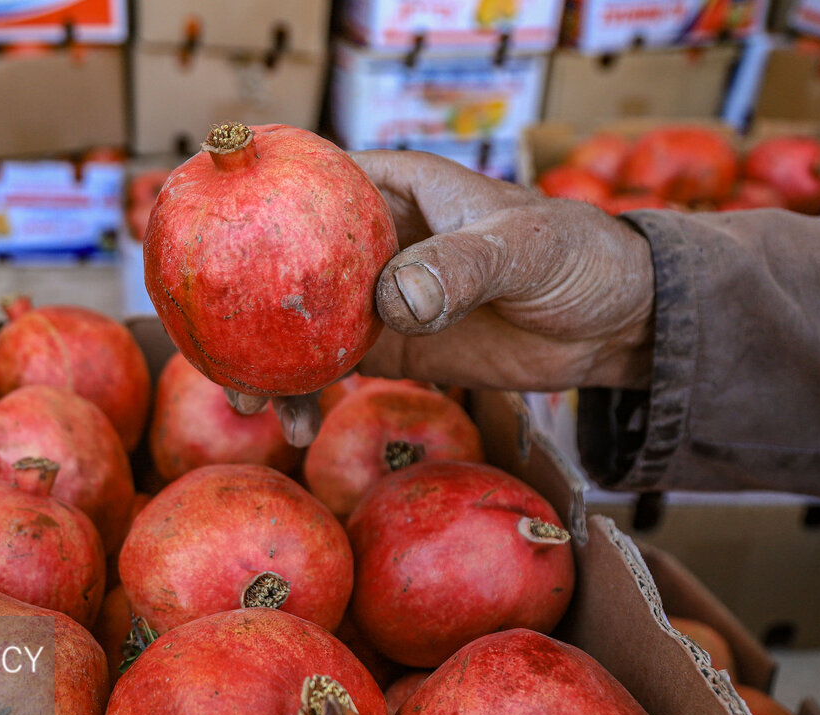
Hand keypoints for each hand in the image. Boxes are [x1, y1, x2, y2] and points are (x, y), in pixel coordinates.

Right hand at [231, 150, 657, 446]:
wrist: (615, 323)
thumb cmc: (578, 257)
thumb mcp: (524, 249)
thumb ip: (461, 267)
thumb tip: (391, 301)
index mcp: (394, 188)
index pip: (308, 183)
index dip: (253, 205)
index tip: (204, 242)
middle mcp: (372, 239)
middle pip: (287, 265)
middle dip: (247, 307)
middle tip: (221, 353)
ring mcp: (377, 295)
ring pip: (302, 325)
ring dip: (272, 363)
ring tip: (254, 407)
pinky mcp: (393, 346)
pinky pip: (336, 368)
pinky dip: (312, 395)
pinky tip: (300, 426)